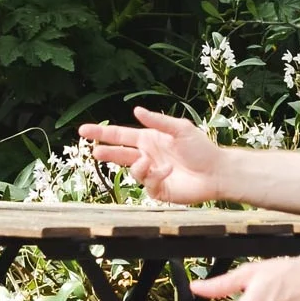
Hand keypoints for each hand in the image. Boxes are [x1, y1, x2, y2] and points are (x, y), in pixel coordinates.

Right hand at [79, 107, 225, 204]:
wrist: (216, 172)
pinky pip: (147, 184)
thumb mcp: (180, 129)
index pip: (119, 135)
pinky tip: (168, 171)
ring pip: (132, 170)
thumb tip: (136, 110)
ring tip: (148, 162)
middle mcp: (147, 156)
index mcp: (149, 139)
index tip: (83, 130)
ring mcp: (151, 174)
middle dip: (106, 153)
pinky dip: (155, 176)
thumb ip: (157, 121)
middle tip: (95, 152)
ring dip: (138, 166)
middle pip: (118, 154)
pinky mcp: (158, 190)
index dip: (101, 133)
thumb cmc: (202, 148)